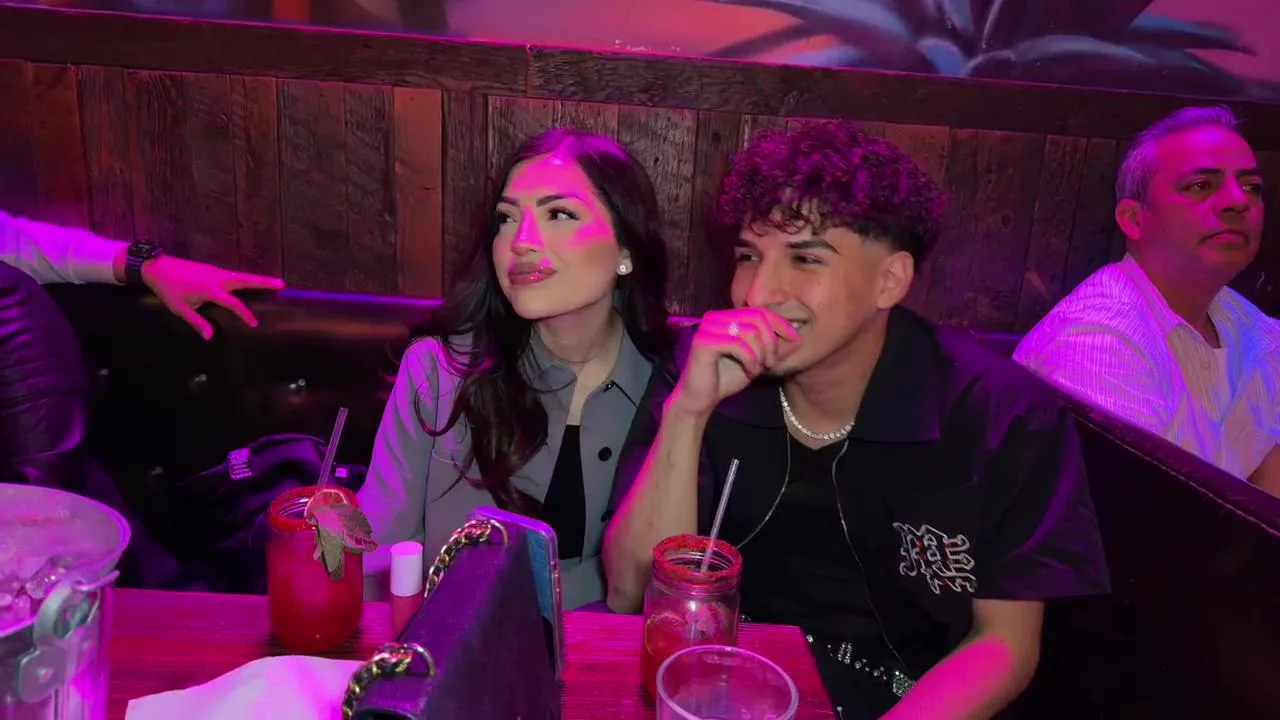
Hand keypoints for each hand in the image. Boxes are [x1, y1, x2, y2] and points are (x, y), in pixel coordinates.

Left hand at [142, 256, 284, 339]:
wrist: (156, 267)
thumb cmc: (168, 289)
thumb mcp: (180, 309)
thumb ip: (197, 322)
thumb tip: (211, 336)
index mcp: (211, 290)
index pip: (234, 303)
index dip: (245, 314)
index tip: (255, 324)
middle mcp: (217, 278)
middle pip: (246, 280)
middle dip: (264, 282)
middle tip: (282, 284)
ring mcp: (216, 271)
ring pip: (241, 275)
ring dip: (257, 279)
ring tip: (273, 282)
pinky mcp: (212, 269)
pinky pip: (233, 274)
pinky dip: (245, 278)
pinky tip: (249, 283)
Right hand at [670, 308, 799, 416]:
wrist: (701, 399)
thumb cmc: (727, 378)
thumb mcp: (757, 360)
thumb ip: (773, 347)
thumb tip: (798, 336)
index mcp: (727, 317)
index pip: (760, 310)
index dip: (781, 323)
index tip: (795, 340)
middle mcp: (716, 317)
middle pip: (757, 317)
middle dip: (771, 340)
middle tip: (772, 362)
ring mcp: (708, 328)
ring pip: (749, 330)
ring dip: (761, 352)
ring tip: (760, 368)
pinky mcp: (703, 342)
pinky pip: (737, 344)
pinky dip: (750, 359)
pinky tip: (751, 372)